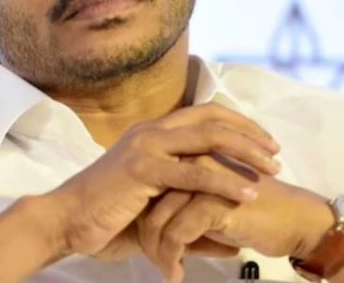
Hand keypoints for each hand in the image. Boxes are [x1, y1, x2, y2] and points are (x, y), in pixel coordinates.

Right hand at [46, 103, 281, 258]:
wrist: (67, 220)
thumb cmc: (106, 216)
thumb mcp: (152, 205)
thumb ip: (185, 206)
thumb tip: (222, 229)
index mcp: (152, 133)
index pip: (205, 114)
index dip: (239, 124)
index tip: (266, 143)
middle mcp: (151, 131)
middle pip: (212, 118)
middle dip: (250, 134)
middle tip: (276, 153)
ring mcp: (146, 147)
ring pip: (208, 138)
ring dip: (245, 151)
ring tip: (272, 169)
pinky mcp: (142, 169)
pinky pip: (193, 173)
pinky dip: (225, 182)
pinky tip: (247, 193)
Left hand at [137, 156, 332, 282]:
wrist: (297, 221)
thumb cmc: (257, 215)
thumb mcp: (213, 205)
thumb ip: (183, 207)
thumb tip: (152, 228)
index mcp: (191, 154)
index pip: (150, 187)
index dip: (144, 220)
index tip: (148, 247)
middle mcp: (192, 160)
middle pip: (148, 202)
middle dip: (147, 238)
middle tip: (157, 263)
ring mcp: (200, 180)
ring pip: (158, 220)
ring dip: (158, 253)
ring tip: (167, 272)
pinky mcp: (211, 202)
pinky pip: (176, 235)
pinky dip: (171, 259)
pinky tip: (177, 275)